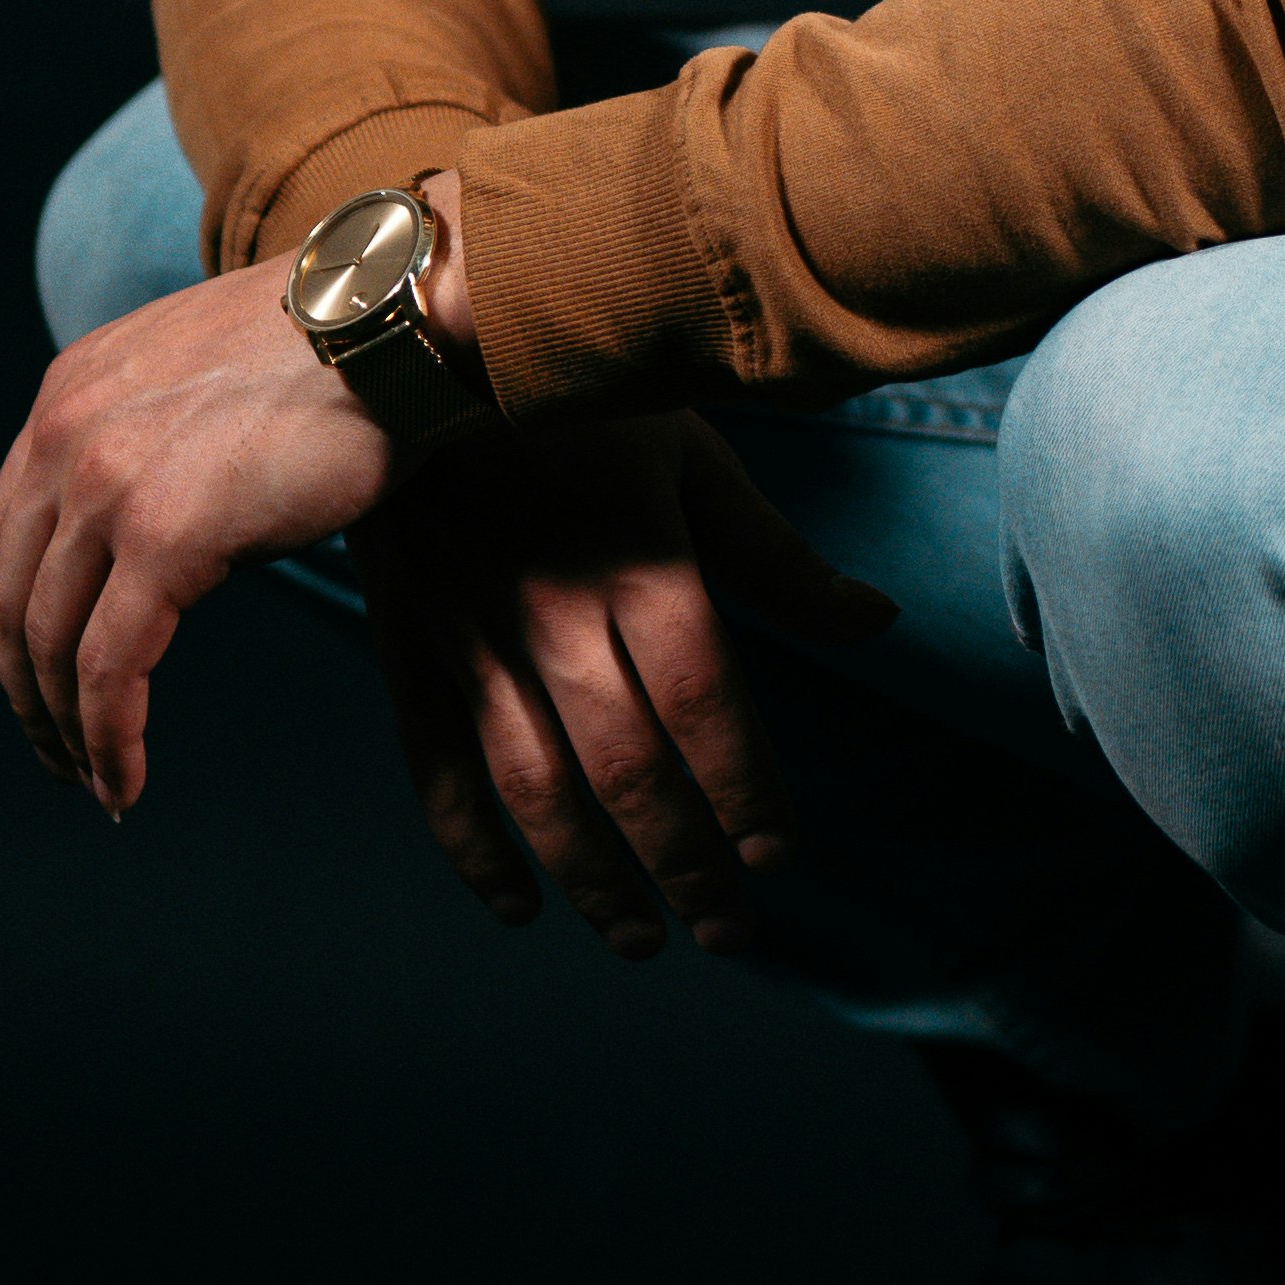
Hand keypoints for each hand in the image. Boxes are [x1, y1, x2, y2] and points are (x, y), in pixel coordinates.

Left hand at [0, 256, 395, 813]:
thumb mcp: (211, 380)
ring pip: (50, 643)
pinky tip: (124, 786)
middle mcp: (66, 432)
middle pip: (9, 595)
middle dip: (26, 691)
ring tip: (96, 786)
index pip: (10, 533)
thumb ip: (162, 439)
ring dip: (64, 731)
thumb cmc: (342, 354)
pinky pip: (109, 669)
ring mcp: (106, 483)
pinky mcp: (162, 536)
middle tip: (57, 755)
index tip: (46, 680)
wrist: (399, 320)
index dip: (18, 623)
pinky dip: (107, 740)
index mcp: (70, 391)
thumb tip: (171, 535)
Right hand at [354, 404, 892, 958]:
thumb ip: (779, 558)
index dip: (746, 795)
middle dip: (684, 866)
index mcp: (640, 564)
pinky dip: (470, 847)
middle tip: (728, 933)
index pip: (706, 710)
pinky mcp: (408, 641)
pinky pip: (435, 766)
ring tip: (640, 941)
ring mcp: (472, 634)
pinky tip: (514, 904)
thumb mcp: (693, 457)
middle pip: (628, 770)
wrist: (423, 343)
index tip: (778, 858)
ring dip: (590, 879)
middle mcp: (554, 612)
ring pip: (534, 789)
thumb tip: (876, 624)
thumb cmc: (582, 400)